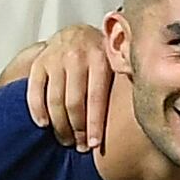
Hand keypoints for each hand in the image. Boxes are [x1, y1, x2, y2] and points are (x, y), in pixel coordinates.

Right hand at [6, 22, 116, 148]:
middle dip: (77, 129)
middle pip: (74, 103)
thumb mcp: (116, 61)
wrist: (76, 32)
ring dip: (59, 125)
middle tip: (80, 146)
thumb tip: (145, 110)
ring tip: (66, 140)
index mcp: (100, 59)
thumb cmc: (101, 55)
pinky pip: (35, 91)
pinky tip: (44, 125)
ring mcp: (55, 60)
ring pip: (54, 100)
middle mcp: (77, 57)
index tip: (93, 145)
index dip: (94, 124)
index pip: (96, 98)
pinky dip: (37, 110)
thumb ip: (124, 80)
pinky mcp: (39, 63)